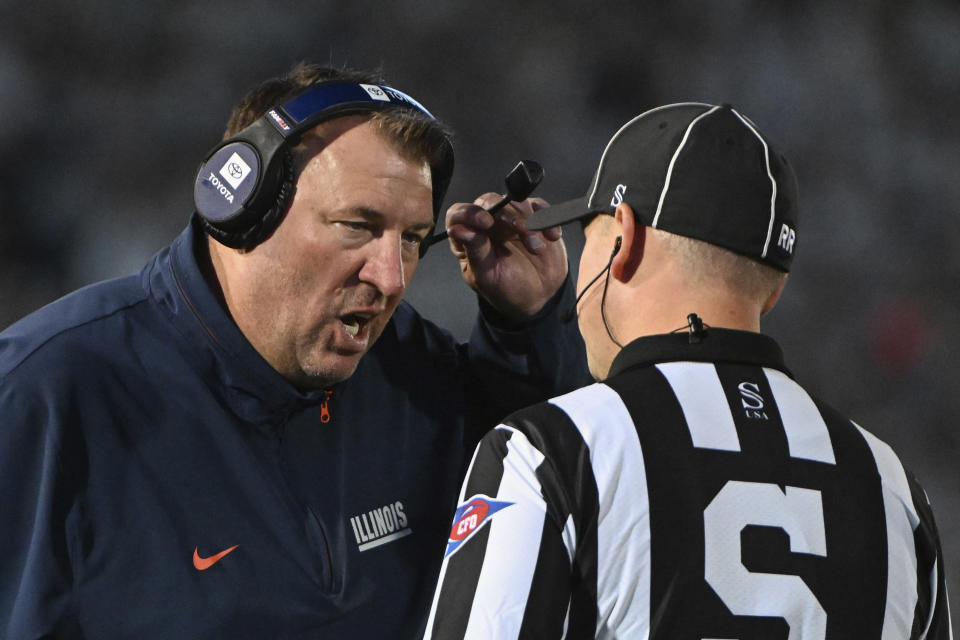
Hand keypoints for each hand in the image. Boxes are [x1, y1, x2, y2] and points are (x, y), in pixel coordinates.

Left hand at [444, 193, 566, 320]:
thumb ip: (475, 250)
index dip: (470, 213)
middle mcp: (487, 224)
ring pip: (517, 203)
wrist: (537, 297)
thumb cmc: (506, 289)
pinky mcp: (534, 217)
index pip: (459, 215)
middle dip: (508, 215)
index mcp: (469, 237)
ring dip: (530, 221)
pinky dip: (548, 219)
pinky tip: (551, 236)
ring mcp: (511, 218)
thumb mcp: (487, 276)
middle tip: (522, 231)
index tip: (486, 222)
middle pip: (491, 202)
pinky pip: (539, 208)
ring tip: (537, 247)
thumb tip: (457, 229)